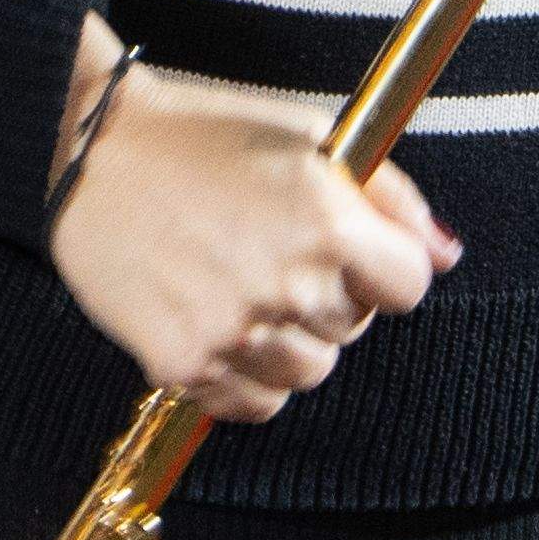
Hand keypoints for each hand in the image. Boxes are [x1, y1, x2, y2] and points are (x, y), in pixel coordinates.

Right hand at [44, 21, 453, 424]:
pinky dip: (247, 377)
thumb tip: (446, 253)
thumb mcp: (313, 137)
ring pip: (309, 372)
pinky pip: (252, 405)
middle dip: (333, 295)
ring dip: (291, 340)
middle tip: (280, 252)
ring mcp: (232, 331)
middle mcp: (284, 283)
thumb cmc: (206, 134)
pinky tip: (223, 323)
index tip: (354, 249)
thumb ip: (390, 197)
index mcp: (326, 222)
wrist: (92, 153)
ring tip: (248, 285)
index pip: (409, 287)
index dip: (386, 266)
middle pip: (356, 329)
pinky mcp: (183, 364)